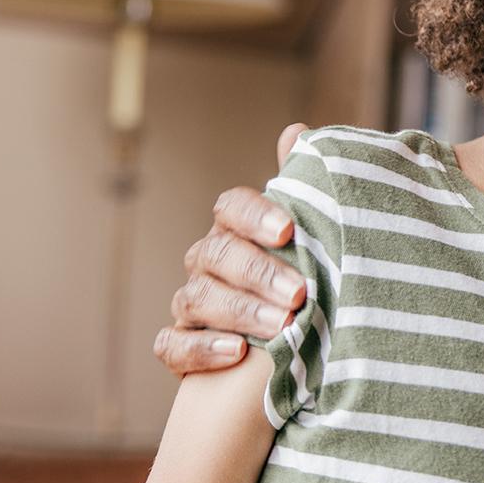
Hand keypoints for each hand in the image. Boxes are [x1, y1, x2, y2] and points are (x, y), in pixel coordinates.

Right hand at [152, 123, 309, 375]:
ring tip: (279, 326)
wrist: (290, 345)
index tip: (288, 231)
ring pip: (196, 297)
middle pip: (217, 255)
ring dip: (239, 312)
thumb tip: (296, 130)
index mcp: (236, 229)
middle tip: (299, 293)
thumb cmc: (302, 279)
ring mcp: (191, 304)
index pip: (231, 207)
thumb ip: (303, 190)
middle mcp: (208, 261)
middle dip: (258, 273)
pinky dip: (200, 349)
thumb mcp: (311, 237)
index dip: (255, 216)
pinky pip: (171, 344)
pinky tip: (236, 353)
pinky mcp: (180, 346)